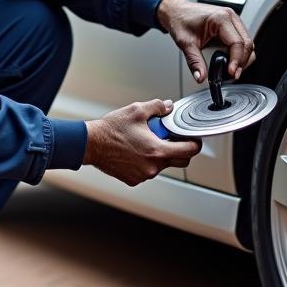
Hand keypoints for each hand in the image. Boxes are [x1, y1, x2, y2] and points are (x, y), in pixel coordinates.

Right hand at [85, 99, 200, 186]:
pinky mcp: (134, 179)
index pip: (188, 151)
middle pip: (180, 162)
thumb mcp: (136, 111)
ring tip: (146, 143)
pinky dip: (146, 163)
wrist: (91, 144)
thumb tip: (168, 107)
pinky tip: (136, 152)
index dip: (195, 144)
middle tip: (170, 139)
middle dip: (179, 150)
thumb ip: (157, 107)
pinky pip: (147, 172)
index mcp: (157, 150)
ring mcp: (143, 175)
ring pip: (162, 166)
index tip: (193, 140)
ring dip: (160, 156)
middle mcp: (152, 166)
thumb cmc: (111, 129)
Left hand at [156, 0, 255, 83]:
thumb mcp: (185, 43)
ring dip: (242, 59)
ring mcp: (232, 20)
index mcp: (221, 18)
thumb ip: (194, 61)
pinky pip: (241, 41)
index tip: (231, 73)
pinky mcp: (231, 25)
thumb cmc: (180, 20)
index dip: (236, 61)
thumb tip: (201, 77)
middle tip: (232, 75)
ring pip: (247, 43)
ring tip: (230, 70)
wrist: (175, 11)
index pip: (237, 43)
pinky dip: (238, 53)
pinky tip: (229, 62)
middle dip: (242, 62)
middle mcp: (230, 17)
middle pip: (247, 44)